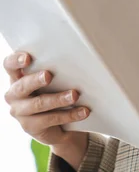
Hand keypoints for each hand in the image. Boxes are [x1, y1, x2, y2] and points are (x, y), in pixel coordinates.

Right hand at [3, 52, 89, 168]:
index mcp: (18, 78)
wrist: (58, 126)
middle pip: (22, 86)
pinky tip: (83, 111)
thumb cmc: (54, 94)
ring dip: (58, 99)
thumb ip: (55, 72)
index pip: (10, 65)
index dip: (15, 60)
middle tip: (48, 75)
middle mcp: (15, 95)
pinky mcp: (30, 127)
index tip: (27, 58)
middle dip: (35, 80)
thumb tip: (76, 61)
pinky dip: (69, 114)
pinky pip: (51, 119)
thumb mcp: (53, 81)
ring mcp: (20, 112)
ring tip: (74, 95)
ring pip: (38, 104)